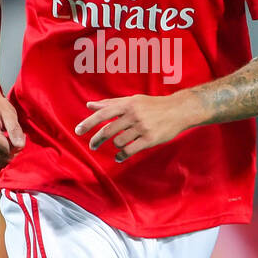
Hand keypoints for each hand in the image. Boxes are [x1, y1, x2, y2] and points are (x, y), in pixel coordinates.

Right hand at [0, 92, 24, 168]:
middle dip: (13, 152)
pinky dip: (1, 158)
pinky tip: (4, 147)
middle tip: (16, 139)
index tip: (21, 136)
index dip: (18, 146)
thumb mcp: (10, 114)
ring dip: (7, 155)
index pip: (7, 150)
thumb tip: (20, 146)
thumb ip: (15, 130)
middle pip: (3, 158)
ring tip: (9, 141)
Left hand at [74, 92, 197, 162]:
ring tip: (117, 145)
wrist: (179, 110)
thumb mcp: (132, 100)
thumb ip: (110, 103)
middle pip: (108, 130)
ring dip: (114, 146)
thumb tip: (89, 105)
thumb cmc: (153, 105)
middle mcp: (133, 115)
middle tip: (92, 146)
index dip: (88, 123)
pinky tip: (119, 157)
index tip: (77, 131)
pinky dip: (121, 156)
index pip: (103, 114)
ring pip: (118, 141)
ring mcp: (142, 128)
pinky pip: (130, 150)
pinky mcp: (150, 139)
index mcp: (127, 104)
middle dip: (97, 140)